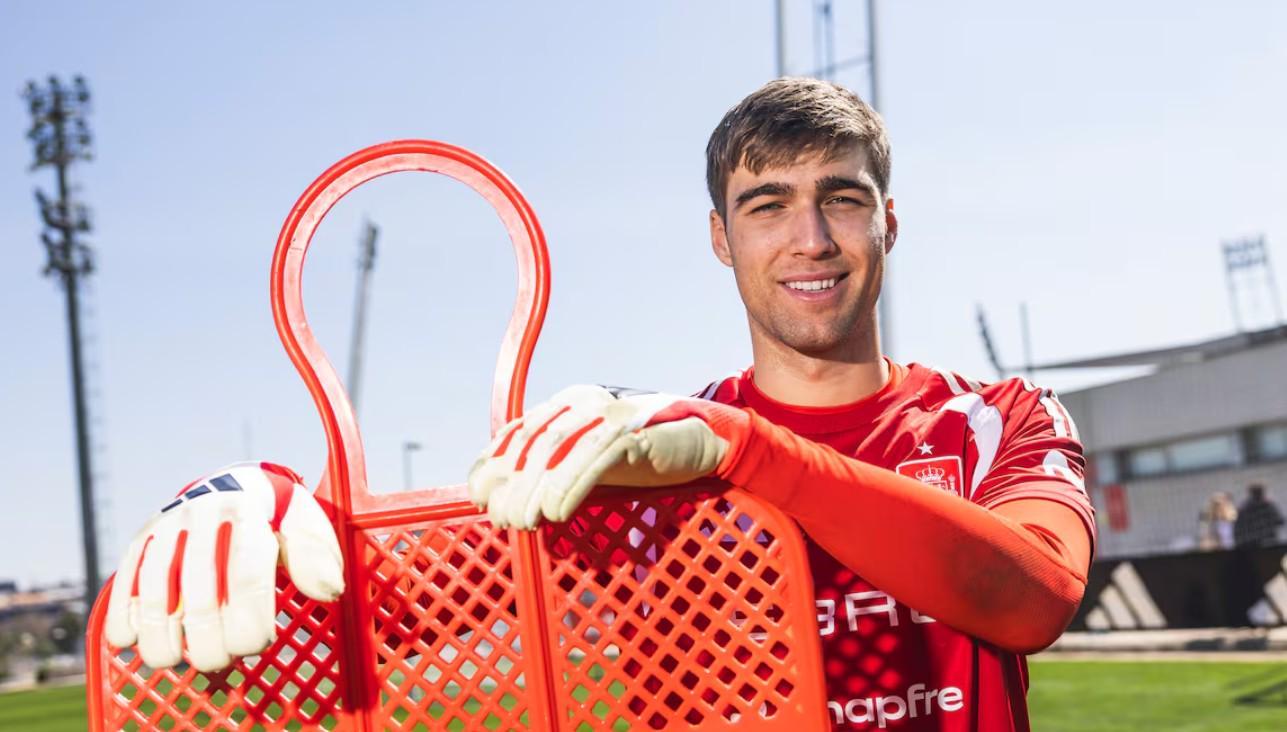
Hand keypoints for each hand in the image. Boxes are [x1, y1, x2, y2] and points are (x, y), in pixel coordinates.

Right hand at [104, 462, 343, 671]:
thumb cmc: (278, 517)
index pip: (246, 575)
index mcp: (249, 510)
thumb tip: (328, 592)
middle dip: (209, 643)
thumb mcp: (307, 526)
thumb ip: (318, 558)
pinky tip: (136, 642)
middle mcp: (202, 514)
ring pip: (154, 595)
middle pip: (199, 596)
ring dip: (162, 640)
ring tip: (176, 660)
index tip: (256, 646)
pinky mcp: (139, 540)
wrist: (235, 483)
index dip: (249, 621)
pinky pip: (123, 586)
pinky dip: (124, 621)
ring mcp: (166, 527)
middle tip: (219, 661)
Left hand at [468, 385, 748, 528]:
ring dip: (536, 489)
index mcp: (564, 405)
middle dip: (513, 484)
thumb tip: (505, 504)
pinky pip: (596, 457)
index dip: (491, 463)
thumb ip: (553, 474)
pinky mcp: (634, 430)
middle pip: (534, 442)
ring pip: (559, 448)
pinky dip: (572, 487)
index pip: (516, 431)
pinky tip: (558, 514)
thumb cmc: (638, 458)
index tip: (479, 497)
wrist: (699, 442)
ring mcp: (609, 413)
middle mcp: (582, 403)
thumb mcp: (588, 465)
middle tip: (507, 520)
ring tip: (526, 522)